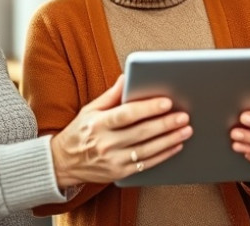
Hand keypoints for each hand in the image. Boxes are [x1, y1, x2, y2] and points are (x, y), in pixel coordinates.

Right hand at [50, 75, 192, 186]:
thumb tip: (127, 77)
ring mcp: (113, 161)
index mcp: (98, 123)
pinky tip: (176, 145)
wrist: (63, 163)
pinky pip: (146, 164)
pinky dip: (163, 155)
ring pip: (147, 150)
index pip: (126, 114)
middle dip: (165, 123)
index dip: (147, 108)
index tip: (167, 102)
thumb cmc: (80, 132)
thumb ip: (111, 95)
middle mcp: (105, 143)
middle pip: (141, 132)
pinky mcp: (119, 173)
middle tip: (184, 115)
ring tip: (186, 130)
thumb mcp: (89, 110)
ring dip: (169, 140)